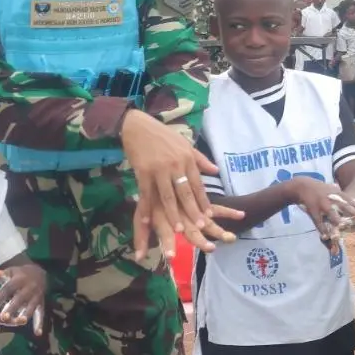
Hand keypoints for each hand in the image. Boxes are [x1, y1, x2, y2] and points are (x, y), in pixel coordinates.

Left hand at [0, 265, 46, 335]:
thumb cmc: (19, 274)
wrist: (39, 273)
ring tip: (19, 321)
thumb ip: (2, 275)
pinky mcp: (41, 303)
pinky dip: (39, 323)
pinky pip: (41, 314)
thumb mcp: (11, 271)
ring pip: (31, 306)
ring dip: (25, 314)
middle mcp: (29, 288)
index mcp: (19, 279)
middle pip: (20, 298)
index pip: (8, 288)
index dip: (0, 297)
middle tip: (3, 317)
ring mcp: (36, 296)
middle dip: (12, 308)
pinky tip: (37, 333)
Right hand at [122, 110, 240, 260]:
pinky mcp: (143, 171)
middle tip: (201, 227)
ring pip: (168, 195)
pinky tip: (148, 220)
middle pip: (186, 192)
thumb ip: (200, 159)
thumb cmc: (163, 135)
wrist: (138, 125)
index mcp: (187, 158)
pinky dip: (147, 208)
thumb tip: (216, 171)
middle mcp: (176, 165)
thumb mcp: (185, 144)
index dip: (203, 201)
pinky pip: (146, 193)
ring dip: (174, 214)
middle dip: (194, 211)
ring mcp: (159, 169)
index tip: (210, 215)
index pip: (198, 184)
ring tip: (179, 229)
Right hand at [291, 177, 354, 255]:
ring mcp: (322, 204)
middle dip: (354, 213)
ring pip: (331, 213)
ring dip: (337, 220)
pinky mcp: (313, 210)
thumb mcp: (336, 191)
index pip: (353, 203)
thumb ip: (349, 198)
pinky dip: (321, 228)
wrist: (303, 186)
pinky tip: (325, 236)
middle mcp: (332, 199)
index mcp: (339, 195)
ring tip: (343, 227)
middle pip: (345, 207)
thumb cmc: (322, 190)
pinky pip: (318, 221)